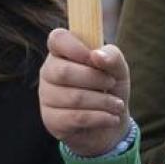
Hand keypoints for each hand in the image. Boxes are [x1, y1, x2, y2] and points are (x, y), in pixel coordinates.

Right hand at [39, 28, 131, 157]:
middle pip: (64, 72)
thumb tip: (97, 56)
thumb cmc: (109, 89)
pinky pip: (76, 118)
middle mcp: (48, 72)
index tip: (95, 58)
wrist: (109, 124)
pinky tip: (111, 118)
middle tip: (112, 83)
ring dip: (104, 102)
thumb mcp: (118, 70)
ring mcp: (46, 96)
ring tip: (117, 105)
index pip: (57, 39)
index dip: (75, 47)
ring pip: (73, 97)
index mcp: (61, 53)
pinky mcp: (51, 120)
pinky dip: (100, 118)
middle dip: (96, 79)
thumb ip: (112, 57)